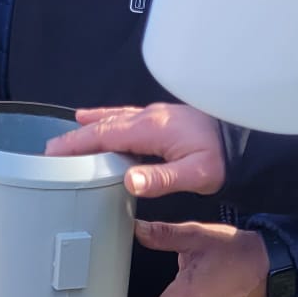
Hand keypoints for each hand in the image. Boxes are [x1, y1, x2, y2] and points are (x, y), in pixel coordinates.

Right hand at [46, 104, 226, 198]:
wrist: (247, 139)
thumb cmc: (225, 157)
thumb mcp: (197, 175)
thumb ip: (162, 178)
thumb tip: (129, 181)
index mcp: (152, 130)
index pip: (106, 136)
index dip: (78, 144)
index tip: (54, 153)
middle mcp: (150, 118)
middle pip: (103, 126)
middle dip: (75, 137)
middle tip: (49, 150)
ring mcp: (156, 115)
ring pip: (113, 118)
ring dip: (89, 126)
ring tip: (67, 133)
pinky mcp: (163, 118)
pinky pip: (126, 115)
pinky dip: (106, 117)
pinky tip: (99, 117)